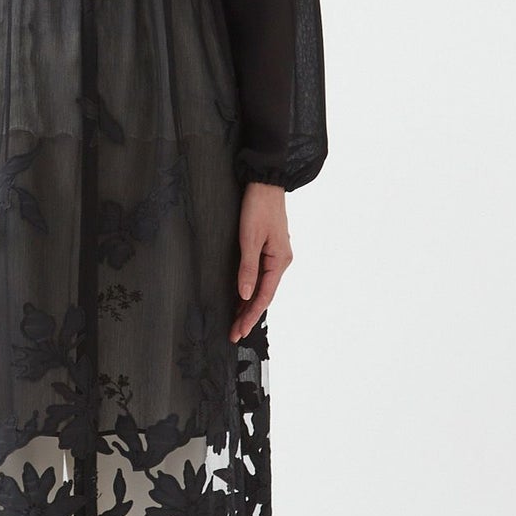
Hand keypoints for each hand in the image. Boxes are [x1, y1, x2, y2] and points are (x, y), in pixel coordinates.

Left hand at [229, 182, 292, 342]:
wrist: (264, 182)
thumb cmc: (258, 207)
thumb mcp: (249, 238)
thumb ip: (247, 268)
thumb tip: (245, 295)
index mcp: (280, 261)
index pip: (264, 297)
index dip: (251, 316)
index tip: (239, 331)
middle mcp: (281, 261)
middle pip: (264, 295)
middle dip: (248, 315)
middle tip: (234, 333)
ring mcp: (277, 255)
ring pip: (263, 287)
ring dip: (249, 304)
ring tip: (235, 322)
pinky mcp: (270, 249)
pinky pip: (261, 276)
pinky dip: (251, 289)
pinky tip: (241, 298)